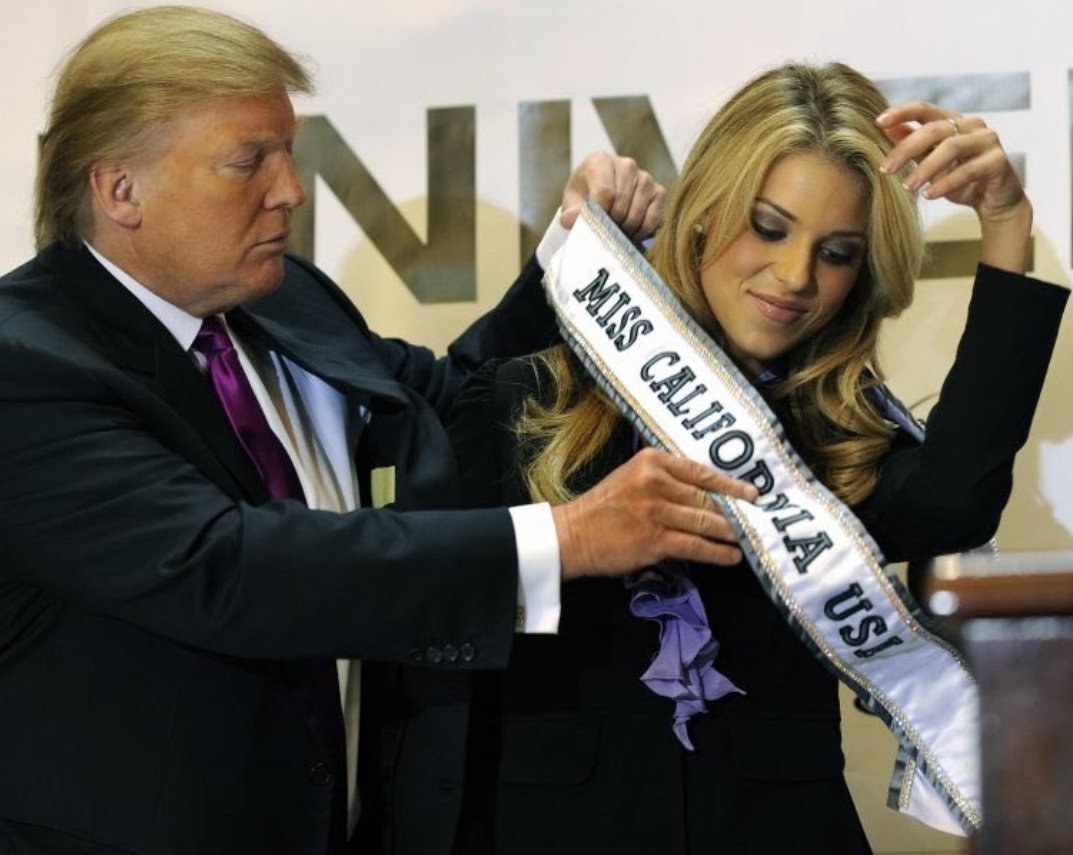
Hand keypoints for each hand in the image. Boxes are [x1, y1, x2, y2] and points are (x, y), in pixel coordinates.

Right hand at [552, 447, 758, 580]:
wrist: (573, 535)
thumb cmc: (604, 507)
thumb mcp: (632, 477)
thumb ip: (665, 478)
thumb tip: (708, 491)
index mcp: (652, 461)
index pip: (702, 472)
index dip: (731, 485)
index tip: (753, 494)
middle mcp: (656, 482)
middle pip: (708, 497)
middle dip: (737, 511)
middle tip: (759, 520)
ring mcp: (656, 511)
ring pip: (707, 521)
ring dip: (733, 533)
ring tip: (750, 539)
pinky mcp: (655, 540)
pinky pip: (697, 546)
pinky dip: (719, 553)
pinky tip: (732, 557)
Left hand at [558, 151, 665, 240]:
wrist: (601, 194)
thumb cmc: (585, 196)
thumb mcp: (572, 203)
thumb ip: (570, 212)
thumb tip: (570, 220)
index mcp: (600, 161)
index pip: (605, 193)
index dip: (600, 215)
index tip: (595, 225)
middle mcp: (626, 164)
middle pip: (622, 204)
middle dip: (611, 224)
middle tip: (604, 232)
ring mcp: (645, 177)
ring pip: (637, 214)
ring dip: (625, 230)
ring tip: (615, 232)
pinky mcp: (659, 191)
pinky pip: (653, 218)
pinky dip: (641, 232)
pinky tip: (630, 232)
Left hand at [876, 101, 1031, 272]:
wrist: (994, 202)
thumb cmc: (960, 180)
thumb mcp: (931, 162)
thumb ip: (913, 144)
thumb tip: (887, 129)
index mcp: (953, 121)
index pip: (924, 109)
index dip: (902, 112)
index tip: (878, 122)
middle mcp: (972, 125)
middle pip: (934, 129)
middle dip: (906, 149)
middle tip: (885, 170)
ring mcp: (988, 140)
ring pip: (952, 147)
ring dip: (925, 168)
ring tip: (907, 186)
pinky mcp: (999, 161)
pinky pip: (969, 170)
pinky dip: (946, 183)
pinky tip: (929, 195)